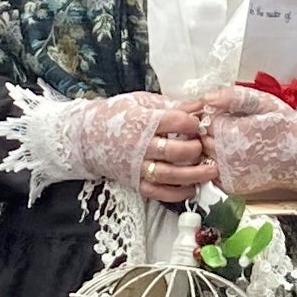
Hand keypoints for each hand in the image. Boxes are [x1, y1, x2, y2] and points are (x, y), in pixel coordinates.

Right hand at [62, 92, 212, 203]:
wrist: (85, 137)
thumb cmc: (116, 115)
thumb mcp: (141, 102)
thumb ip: (170, 105)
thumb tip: (199, 104)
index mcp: (142, 121)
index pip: (175, 122)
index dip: (192, 122)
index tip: (199, 123)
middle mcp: (140, 146)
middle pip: (174, 151)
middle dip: (195, 149)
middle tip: (205, 146)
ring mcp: (137, 167)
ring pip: (169, 175)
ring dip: (194, 175)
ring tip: (211, 171)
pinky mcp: (135, 182)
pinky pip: (158, 192)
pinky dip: (177, 193)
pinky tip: (192, 189)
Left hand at [199, 85, 296, 197]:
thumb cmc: (287, 128)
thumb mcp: (266, 104)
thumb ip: (234, 97)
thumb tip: (207, 98)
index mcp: (230, 132)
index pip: (202, 119)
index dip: (211, 115)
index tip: (226, 115)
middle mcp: (224, 155)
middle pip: (198, 139)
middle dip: (208, 132)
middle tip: (232, 128)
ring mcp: (226, 173)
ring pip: (202, 156)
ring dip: (210, 148)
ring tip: (235, 143)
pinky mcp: (230, 185)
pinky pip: (211, 172)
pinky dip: (217, 165)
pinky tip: (235, 158)